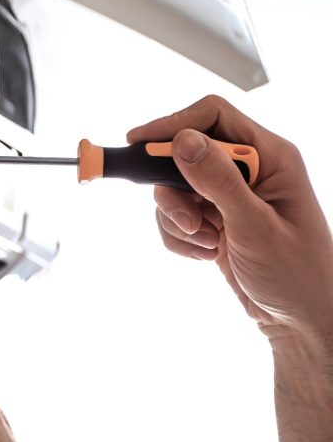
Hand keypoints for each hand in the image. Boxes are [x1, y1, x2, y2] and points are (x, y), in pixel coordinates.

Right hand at [128, 95, 332, 346]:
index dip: (173, 125)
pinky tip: (207, 255)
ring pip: (174, 188)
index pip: (213, 117)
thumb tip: (181, 140)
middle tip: (183, 219)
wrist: (302, 323)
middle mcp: (250, 170)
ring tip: (206, 244)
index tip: (138, 144)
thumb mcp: (255, 227)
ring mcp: (230, 196)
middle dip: (174, 190)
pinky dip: (180, 237)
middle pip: (184, 154)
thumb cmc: (297, 276)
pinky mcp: (215, 220)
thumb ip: (217, 181)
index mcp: (271, 158)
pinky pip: (175, 216)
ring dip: (177, 219)